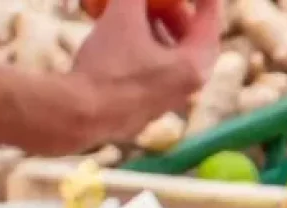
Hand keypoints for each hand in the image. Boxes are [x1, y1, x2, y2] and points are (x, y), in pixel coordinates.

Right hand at [68, 0, 219, 148]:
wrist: (76, 116)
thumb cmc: (107, 66)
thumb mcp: (123, 14)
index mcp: (192, 66)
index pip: (210, 22)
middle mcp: (184, 91)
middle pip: (192, 45)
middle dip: (180, 18)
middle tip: (167, 1)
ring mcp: (161, 107)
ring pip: (170, 64)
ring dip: (160, 37)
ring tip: (142, 18)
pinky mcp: (138, 116)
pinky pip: (150, 80)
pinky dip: (144, 58)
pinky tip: (122, 45)